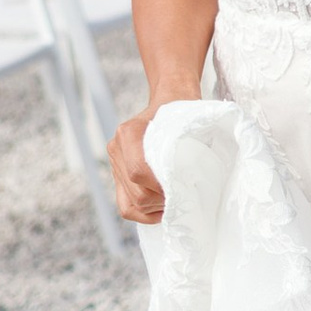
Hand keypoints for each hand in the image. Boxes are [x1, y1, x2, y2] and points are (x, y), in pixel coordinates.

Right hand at [108, 92, 191, 222]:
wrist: (171, 97)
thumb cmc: (185, 112)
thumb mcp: (189, 126)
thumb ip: (187, 151)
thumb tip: (195, 183)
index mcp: (129, 133)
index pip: (139, 173)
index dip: (161, 188)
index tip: (183, 190)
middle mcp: (117, 148)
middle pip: (137, 194)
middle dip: (162, 201)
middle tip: (184, 198)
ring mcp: (115, 163)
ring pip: (131, 204)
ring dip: (156, 208)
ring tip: (175, 199)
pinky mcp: (118, 175)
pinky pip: (125, 205)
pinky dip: (144, 213)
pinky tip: (162, 208)